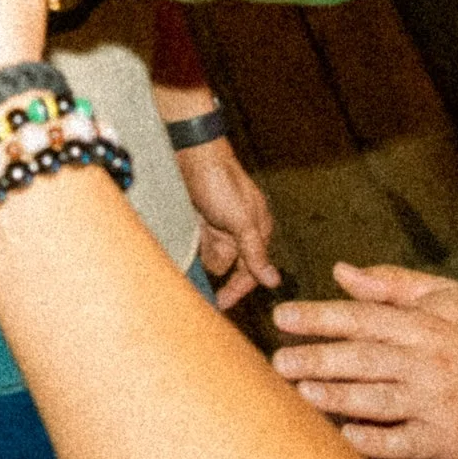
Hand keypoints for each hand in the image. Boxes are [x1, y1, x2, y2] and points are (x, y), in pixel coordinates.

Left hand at [175, 136, 279, 308]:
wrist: (191, 153)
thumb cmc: (219, 181)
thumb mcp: (240, 220)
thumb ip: (255, 252)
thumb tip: (273, 280)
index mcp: (257, 231)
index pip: (251, 271)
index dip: (237, 290)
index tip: (221, 306)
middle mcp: (240, 231)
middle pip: (230, 266)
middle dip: (216, 275)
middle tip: (200, 292)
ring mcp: (220, 225)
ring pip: (212, 257)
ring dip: (202, 261)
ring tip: (190, 265)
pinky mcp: (202, 219)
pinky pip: (199, 245)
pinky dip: (192, 250)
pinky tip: (184, 252)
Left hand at [271, 265, 457, 458]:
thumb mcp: (449, 296)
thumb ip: (393, 284)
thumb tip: (342, 271)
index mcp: (425, 325)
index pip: (363, 317)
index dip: (320, 316)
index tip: (283, 317)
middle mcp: (427, 363)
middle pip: (365, 358)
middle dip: (318, 357)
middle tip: (277, 360)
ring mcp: (436, 404)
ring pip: (379, 400)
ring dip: (338, 397)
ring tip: (301, 392)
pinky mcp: (446, 440)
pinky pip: (405, 441)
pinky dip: (376, 440)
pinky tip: (347, 436)